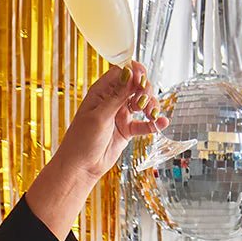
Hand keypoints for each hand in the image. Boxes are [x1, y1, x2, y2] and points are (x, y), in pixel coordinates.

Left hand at [54, 60, 169, 181]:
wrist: (79, 168)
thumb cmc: (81, 141)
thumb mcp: (100, 116)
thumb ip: (117, 95)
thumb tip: (130, 72)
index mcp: (101, 92)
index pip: (122, 72)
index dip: (135, 73)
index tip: (142, 81)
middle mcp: (112, 101)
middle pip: (136, 85)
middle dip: (145, 91)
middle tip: (143, 103)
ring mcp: (120, 115)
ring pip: (142, 103)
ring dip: (151, 106)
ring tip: (152, 115)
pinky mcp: (126, 130)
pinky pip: (143, 124)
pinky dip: (153, 123)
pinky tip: (162, 123)